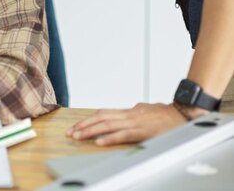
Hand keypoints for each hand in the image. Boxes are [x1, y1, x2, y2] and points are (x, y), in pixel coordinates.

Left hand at [66, 103, 186, 145]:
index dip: (88, 120)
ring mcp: (135, 122)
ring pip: (107, 125)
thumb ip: (135, 113)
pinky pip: (122, 135)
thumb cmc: (167, 114)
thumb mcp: (147, 111)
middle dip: (83, 125)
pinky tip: (99, 142)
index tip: (76, 126)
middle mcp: (129, 114)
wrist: (184, 113)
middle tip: (70, 132)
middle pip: (100, 118)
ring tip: (77, 137)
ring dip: (90, 131)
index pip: (103, 113)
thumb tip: (128, 113)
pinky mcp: (142, 131)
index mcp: (129, 111)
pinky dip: (109, 138)